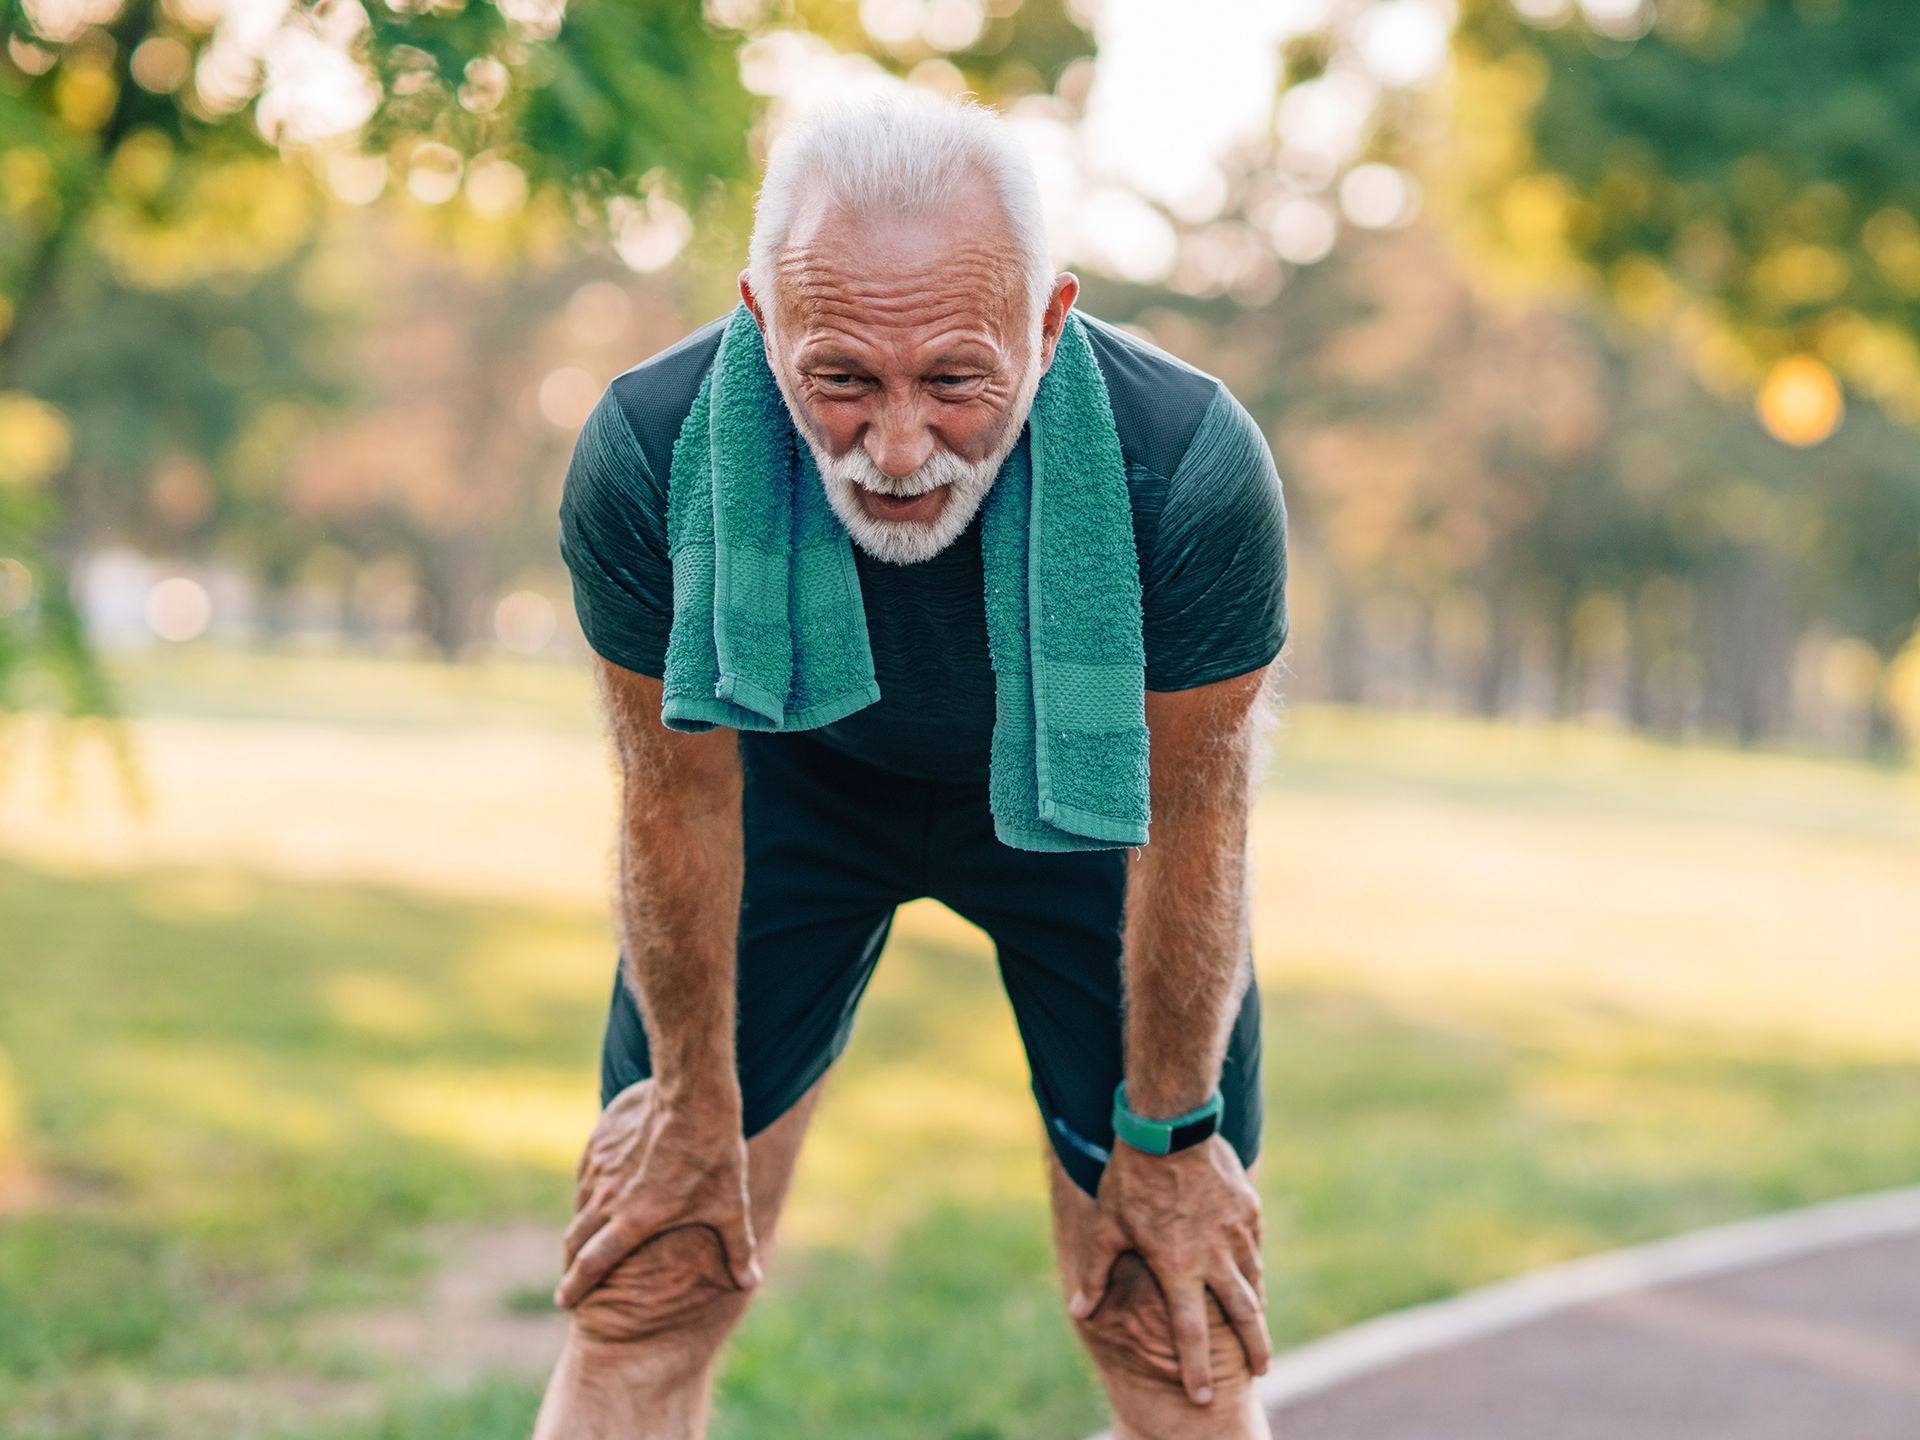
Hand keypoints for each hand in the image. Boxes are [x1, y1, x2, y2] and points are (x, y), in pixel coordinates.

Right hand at [555, 1078, 760, 1309]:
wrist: (695, 1095)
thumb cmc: (715, 1154)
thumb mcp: (731, 1206)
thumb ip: (739, 1248)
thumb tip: (750, 1283)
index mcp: (635, 1221)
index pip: (591, 1264)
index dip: (574, 1287)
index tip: (563, 1302)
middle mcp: (609, 1197)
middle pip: (575, 1239)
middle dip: (568, 1265)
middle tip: (569, 1279)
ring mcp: (601, 1167)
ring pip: (581, 1204)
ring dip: (581, 1225)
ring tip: (587, 1238)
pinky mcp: (600, 1140)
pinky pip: (586, 1172)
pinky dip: (589, 1188)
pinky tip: (600, 1190)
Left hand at [1069, 1134, 1269, 1405]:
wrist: (1169, 1127)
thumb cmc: (1130, 1178)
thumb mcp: (1106, 1227)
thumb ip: (1096, 1273)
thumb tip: (1081, 1310)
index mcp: (1178, 1267)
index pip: (1190, 1331)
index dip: (1196, 1367)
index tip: (1203, 1396)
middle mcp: (1213, 1256)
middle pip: (1243, 1315)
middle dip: (1256, 1348)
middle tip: (1262, 1371)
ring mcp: (1236, 1231)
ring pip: (1254, 1280)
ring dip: (1256, 1308)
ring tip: (1258, 1327)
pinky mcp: (1248, 1208)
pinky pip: (1254, 1247)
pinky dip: (1253, 1266)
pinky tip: (1251, 1273)